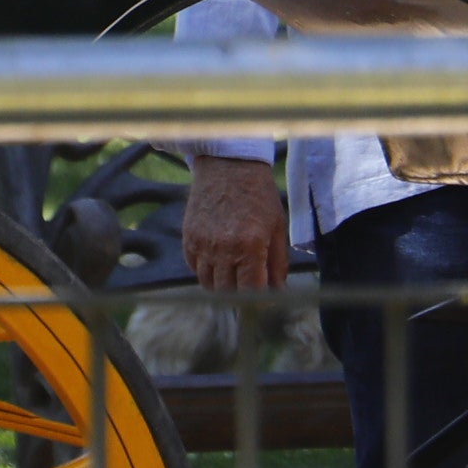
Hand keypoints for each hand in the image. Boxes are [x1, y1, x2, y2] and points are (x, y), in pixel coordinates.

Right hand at [183, 155, 289, 292]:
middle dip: (240, 294)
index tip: (263, 300)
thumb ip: (278, 263)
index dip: (259, 301)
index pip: (251, 291)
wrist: (229, 166)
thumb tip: (278, 292)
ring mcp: (203, 243)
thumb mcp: (277, 227)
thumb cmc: (259, 196)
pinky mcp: (189, 237)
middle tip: (247, 286)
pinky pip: (194, 267)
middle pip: (227, 292)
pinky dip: (206, 270)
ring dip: (221, 285)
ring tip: (233, 273)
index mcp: (250, 246)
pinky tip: (218, 259)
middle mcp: (224, 248)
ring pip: (208, 284)